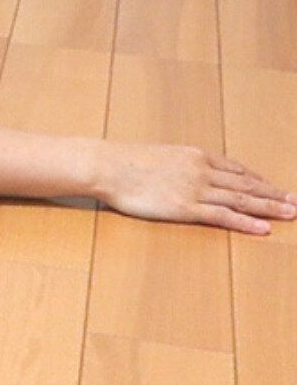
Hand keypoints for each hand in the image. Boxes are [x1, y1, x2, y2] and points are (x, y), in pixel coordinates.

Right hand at [92, 141, 294, 233]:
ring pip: (242, 199)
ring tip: (291, 213)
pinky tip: (264, 228)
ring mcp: (196, 189)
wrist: (107, 166)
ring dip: (270, 207)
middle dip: (274, 194)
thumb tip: (186, 174)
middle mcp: (202, 170)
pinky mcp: (186, 208)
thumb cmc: (125, 161)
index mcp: (196, 156)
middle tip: (296, 201)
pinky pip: (223, 216)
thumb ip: (180, 165)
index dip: (260, 181)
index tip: (275, 188)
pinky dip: (246, 222)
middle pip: (247, 184)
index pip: (237, 170)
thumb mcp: (160, 156)